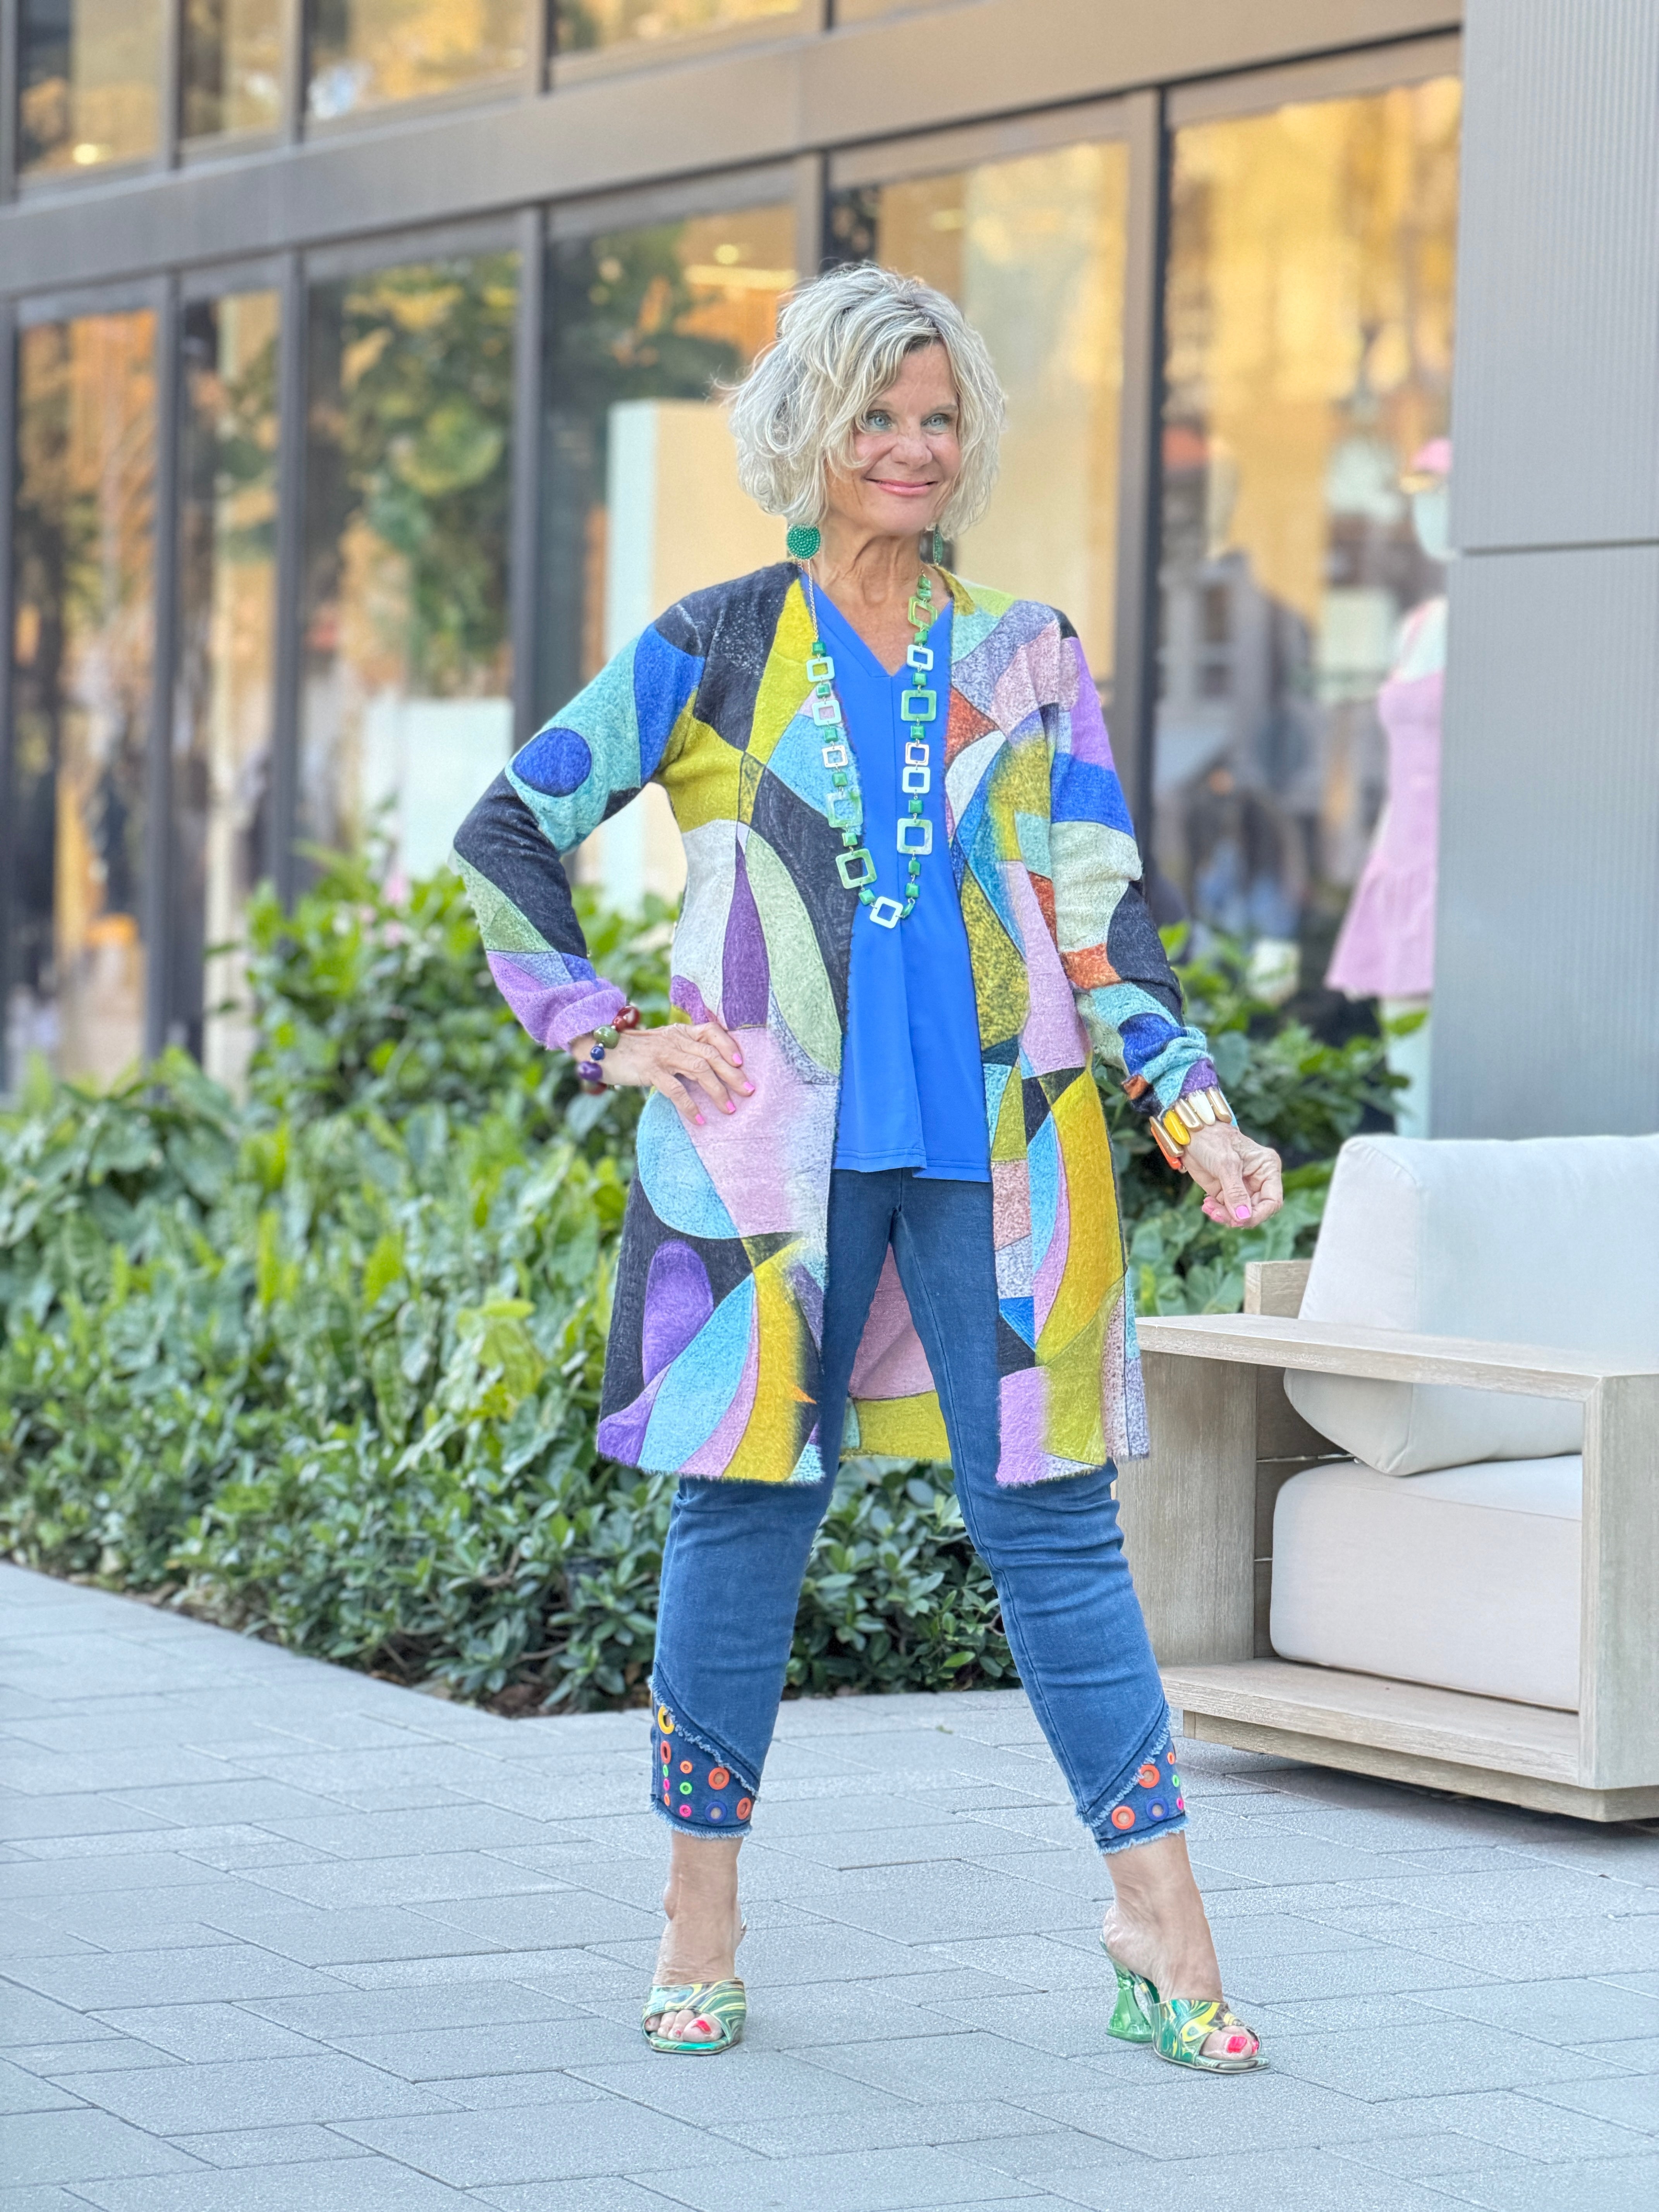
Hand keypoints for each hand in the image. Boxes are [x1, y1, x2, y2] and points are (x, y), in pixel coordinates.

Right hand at [573, 1019, 752, 1127]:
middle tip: (749, 1091)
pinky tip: (699, 1119)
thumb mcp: (662, 1044)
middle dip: (733, 1074)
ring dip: (718, 1091)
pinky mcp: (650, 1070)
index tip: (742, 1062)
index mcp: (679, 1032)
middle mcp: (674, 1040)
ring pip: (699, 1070)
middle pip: (711, 1054)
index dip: (729, 1044)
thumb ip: (683, 1050)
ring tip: (730, 1109)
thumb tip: (708, 1069)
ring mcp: (662, 1054)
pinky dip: (690, 1106)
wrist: (601, 1049)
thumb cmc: (634, 1052)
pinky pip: (676, 1089)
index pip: (711, 1031)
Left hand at [1182, 1121, 1282, 1228]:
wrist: (1192, 1133)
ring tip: (1208, 1207)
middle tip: (1216, 1214)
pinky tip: (1207, 1205)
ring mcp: (1242, 1188)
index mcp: (1267, 1169)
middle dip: (1237, 1217)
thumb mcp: (1226, 1164)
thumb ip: (1235, 1192)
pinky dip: (1217, 1212)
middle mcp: (1258, 1181)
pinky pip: (1227, 1211)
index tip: (1239, 1220)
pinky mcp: (1226, 1192)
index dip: (1258, 1215)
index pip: (1273, 1201)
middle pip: (1256, 1211)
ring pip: (1240, 1215)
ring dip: (1225, 1216)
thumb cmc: (1213, 1139)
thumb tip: (1243, 1218)